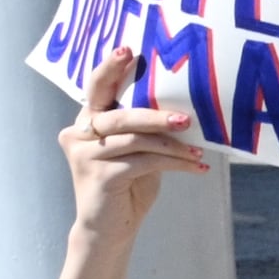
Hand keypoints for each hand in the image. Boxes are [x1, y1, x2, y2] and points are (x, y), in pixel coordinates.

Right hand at [57, 49, 207, 241]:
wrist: (111, 228)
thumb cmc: (129, 184)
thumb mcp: (138, 152)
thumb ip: (145, 131)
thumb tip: (183, 110)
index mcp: (88, 121)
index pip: (96, 88)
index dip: (110, 68)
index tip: (128, 50)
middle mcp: (78, 134)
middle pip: (121, 115)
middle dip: (156, 115)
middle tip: (187, 118)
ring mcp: (84, 155)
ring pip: (136, 140)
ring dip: (174, 145)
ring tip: (200, 151)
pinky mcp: (98, 176)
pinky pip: (144, 162)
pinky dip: (174, 163)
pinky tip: (196, 167)